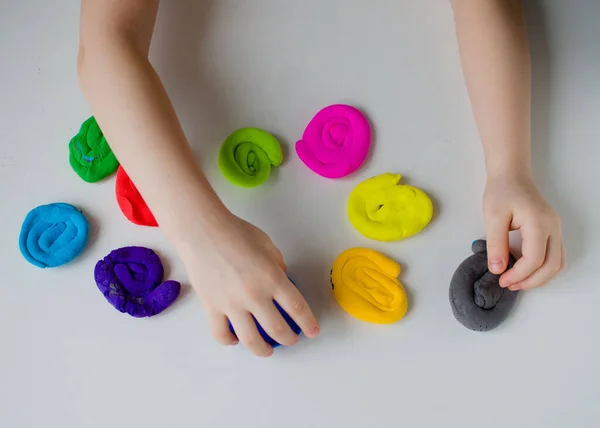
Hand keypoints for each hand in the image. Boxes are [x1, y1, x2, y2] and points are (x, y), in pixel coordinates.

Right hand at [176, 213, 319, 356]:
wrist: (202, 231)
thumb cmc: (235, 232)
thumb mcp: (266, 245)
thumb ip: (277, 264)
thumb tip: (281, 278)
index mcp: (271, 279)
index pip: (296, 308)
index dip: (308, 323)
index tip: (312, 332)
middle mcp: (253, 296)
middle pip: (277, 330)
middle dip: (289, 339)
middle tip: (292, 340)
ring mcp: (231, 304)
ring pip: (251, 340)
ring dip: (263, 350)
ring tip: (267, 351)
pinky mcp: (211, 307)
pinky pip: (221, 334)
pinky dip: (230, 341)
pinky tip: (236, 340)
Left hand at [483, 175, 565, 290]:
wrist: (511, 176)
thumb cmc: (501, 192)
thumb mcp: (493, 217)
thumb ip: (496, 244)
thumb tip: (497, 269)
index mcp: (539, 224)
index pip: (534, 259)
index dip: (518, 275)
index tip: (501, 280)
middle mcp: (553, 228)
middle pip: (552, 265)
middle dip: (531, 281)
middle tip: (509, 285)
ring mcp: (556, 229)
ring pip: (558, 263)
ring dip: (540, 278)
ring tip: (517, 282)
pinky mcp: (552, 230)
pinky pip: (555, 256)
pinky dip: (543, 268)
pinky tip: (525, 271)